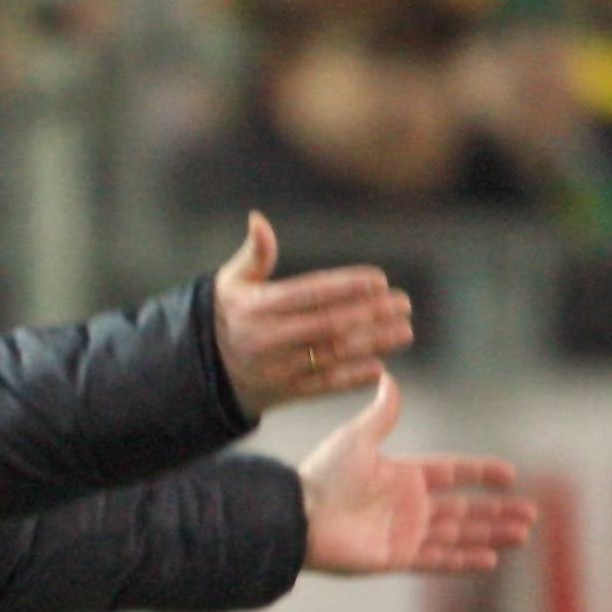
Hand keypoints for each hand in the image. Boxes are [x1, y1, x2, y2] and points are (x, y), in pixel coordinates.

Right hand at [212, 212, 412, 415]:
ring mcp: (278, 369)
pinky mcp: (287, 392)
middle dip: (370, 314)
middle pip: (328, 325)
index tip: (379, 280)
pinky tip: (380, 368)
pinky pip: (324, 386)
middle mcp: (268, 340)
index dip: (346, 287)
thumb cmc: (231, 313)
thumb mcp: (232, 281)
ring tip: (404, 331)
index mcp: (257, 308)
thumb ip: (254, 253)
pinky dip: (353, 379)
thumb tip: (257, 219)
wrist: (207, 369)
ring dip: (373, 344)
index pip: (309, 293)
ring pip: (332, 355)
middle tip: (404, 304)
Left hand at [299, 374, 536, 575]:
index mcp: (404, 475)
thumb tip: (390, 376)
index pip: (454, 473)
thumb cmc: (324, 475)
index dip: (481, 473)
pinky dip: (464, 560)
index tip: (510, 474)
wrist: (299, 515)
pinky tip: (491, 559)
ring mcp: (405, 533)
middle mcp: (409, 505)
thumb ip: (383, 413)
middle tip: (531, 514)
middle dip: (498, 512)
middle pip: (465, 509)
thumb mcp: (357, 438)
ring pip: (459, 534)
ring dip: (491, 534)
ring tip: (522, 534)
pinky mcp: (396, 558)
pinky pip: (438, 559)